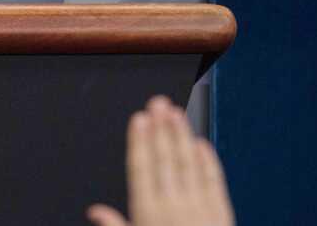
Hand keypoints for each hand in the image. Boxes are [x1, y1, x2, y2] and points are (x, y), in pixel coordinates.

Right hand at [87, 96, 233, 225]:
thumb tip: (95, 211)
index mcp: (148, 214)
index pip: (141, 168)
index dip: (140, 141)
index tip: (139, 119)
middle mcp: (173, 208)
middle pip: (165, 159)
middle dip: (161, 128)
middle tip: (158, 103)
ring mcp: (199, 210)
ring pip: (188, 164)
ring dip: (181, 135)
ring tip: (176, 113)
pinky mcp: (221, 216)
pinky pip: (214, 182)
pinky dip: (208, 161)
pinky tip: (201, 144)